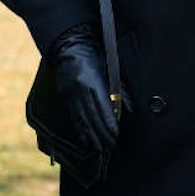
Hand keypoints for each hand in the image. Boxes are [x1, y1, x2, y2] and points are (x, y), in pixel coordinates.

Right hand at [51, 25, 118, 153]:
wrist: (71, 47)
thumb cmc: (96, 57)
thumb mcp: (110, 70)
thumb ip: (120, 90)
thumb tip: (129, 109)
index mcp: (93, 82)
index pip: (103, 108)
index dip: (109, 124)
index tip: (116, 136)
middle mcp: (80, 89)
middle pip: (92, 116)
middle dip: (102, 133)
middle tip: (110, 146)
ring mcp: (71, 93)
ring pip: (82, 119)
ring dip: (91, 135)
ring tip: (99, 147)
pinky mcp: (65, 96)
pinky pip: (73, 116)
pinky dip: (80, 129)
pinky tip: (85, 140)